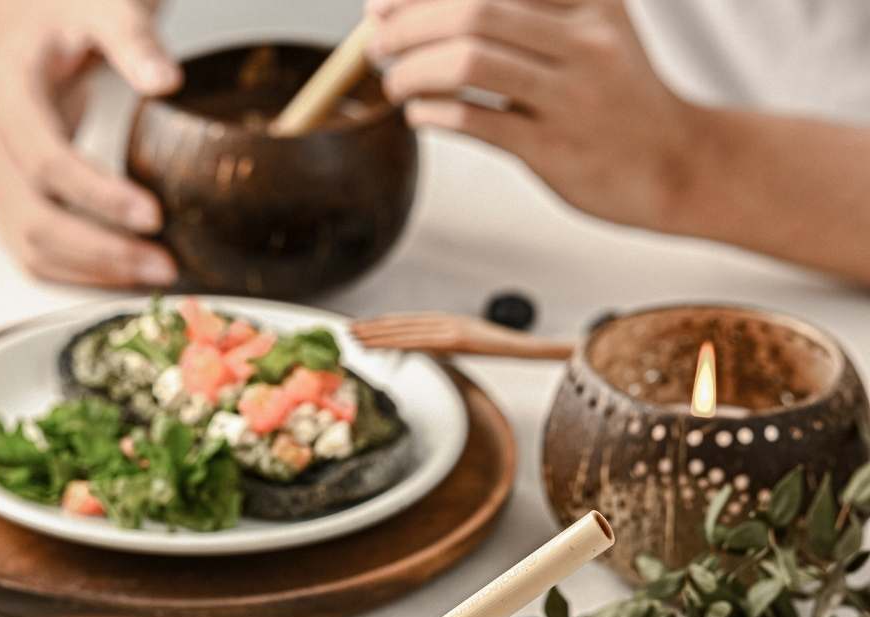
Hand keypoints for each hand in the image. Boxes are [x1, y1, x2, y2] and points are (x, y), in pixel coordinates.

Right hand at [0, 0, 180, 287]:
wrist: (34, 13)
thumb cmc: (66, 9)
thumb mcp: (103, 6)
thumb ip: (132, 39)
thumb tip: (165, 79)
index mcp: (8, 92)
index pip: (46, 160)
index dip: (98, 196)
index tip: (153, 216)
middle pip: (35, 218)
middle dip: (103, 251)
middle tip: (163, 264)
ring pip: (30, 247)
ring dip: (93, 273)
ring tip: (154, 275)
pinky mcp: (8, 197)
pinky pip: (34, 253)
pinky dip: (78, 274)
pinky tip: (124, 276)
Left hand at [369, 0, 698, 231]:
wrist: (678, 163)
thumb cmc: (619, 97)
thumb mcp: (595, 27)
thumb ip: (532, 9)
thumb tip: (436, 9)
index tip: (379, 0)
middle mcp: (582, 39)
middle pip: (473, 11)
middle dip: (408, 23)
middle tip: (376, 41)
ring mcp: (570, 97)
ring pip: (470, 64)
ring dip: (414, 70)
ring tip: (392, 81)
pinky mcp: (555, 150)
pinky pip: (478, 123)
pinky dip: (435, 114)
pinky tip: (418, 115)